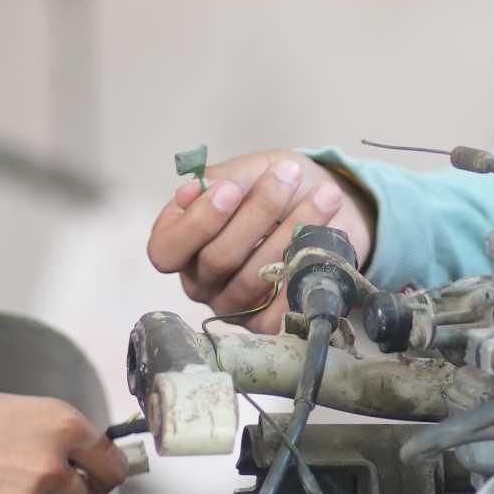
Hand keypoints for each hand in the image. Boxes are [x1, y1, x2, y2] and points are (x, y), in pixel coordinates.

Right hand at [144, 150, 371, 332]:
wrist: (321, 200)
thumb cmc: (273, 186)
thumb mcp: (247, 171)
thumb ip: (224, 180)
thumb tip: (197, 190)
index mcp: (180, 243)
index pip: (167, 249)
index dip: (197, 222)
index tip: (231, 189)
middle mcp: (200, 279)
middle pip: (217, 259)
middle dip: (256, 214)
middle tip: (287, 175)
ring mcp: (231, 304)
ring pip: (252, 280)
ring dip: (291, 233)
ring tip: (325, 195)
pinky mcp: (264, 322)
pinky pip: (279, 310)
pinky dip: (306, 270)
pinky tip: (327, 238)